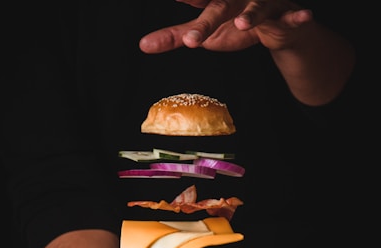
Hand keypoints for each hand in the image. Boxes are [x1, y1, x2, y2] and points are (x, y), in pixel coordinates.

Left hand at [139, 0, 312, 52]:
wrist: (271, 24)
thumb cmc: (233, 23)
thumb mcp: (203, 31)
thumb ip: (175, 37)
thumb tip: (143, 45)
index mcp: (214, 1)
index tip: (172, 0)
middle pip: (219, 7)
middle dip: (206, 21)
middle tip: (191, 39)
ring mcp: (260, 3)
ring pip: (256, 7)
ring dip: (251, 14)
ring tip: (242, 23)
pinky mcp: (284, 13)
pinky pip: (291, 15)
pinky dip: (296, 16)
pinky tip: (303, 16)